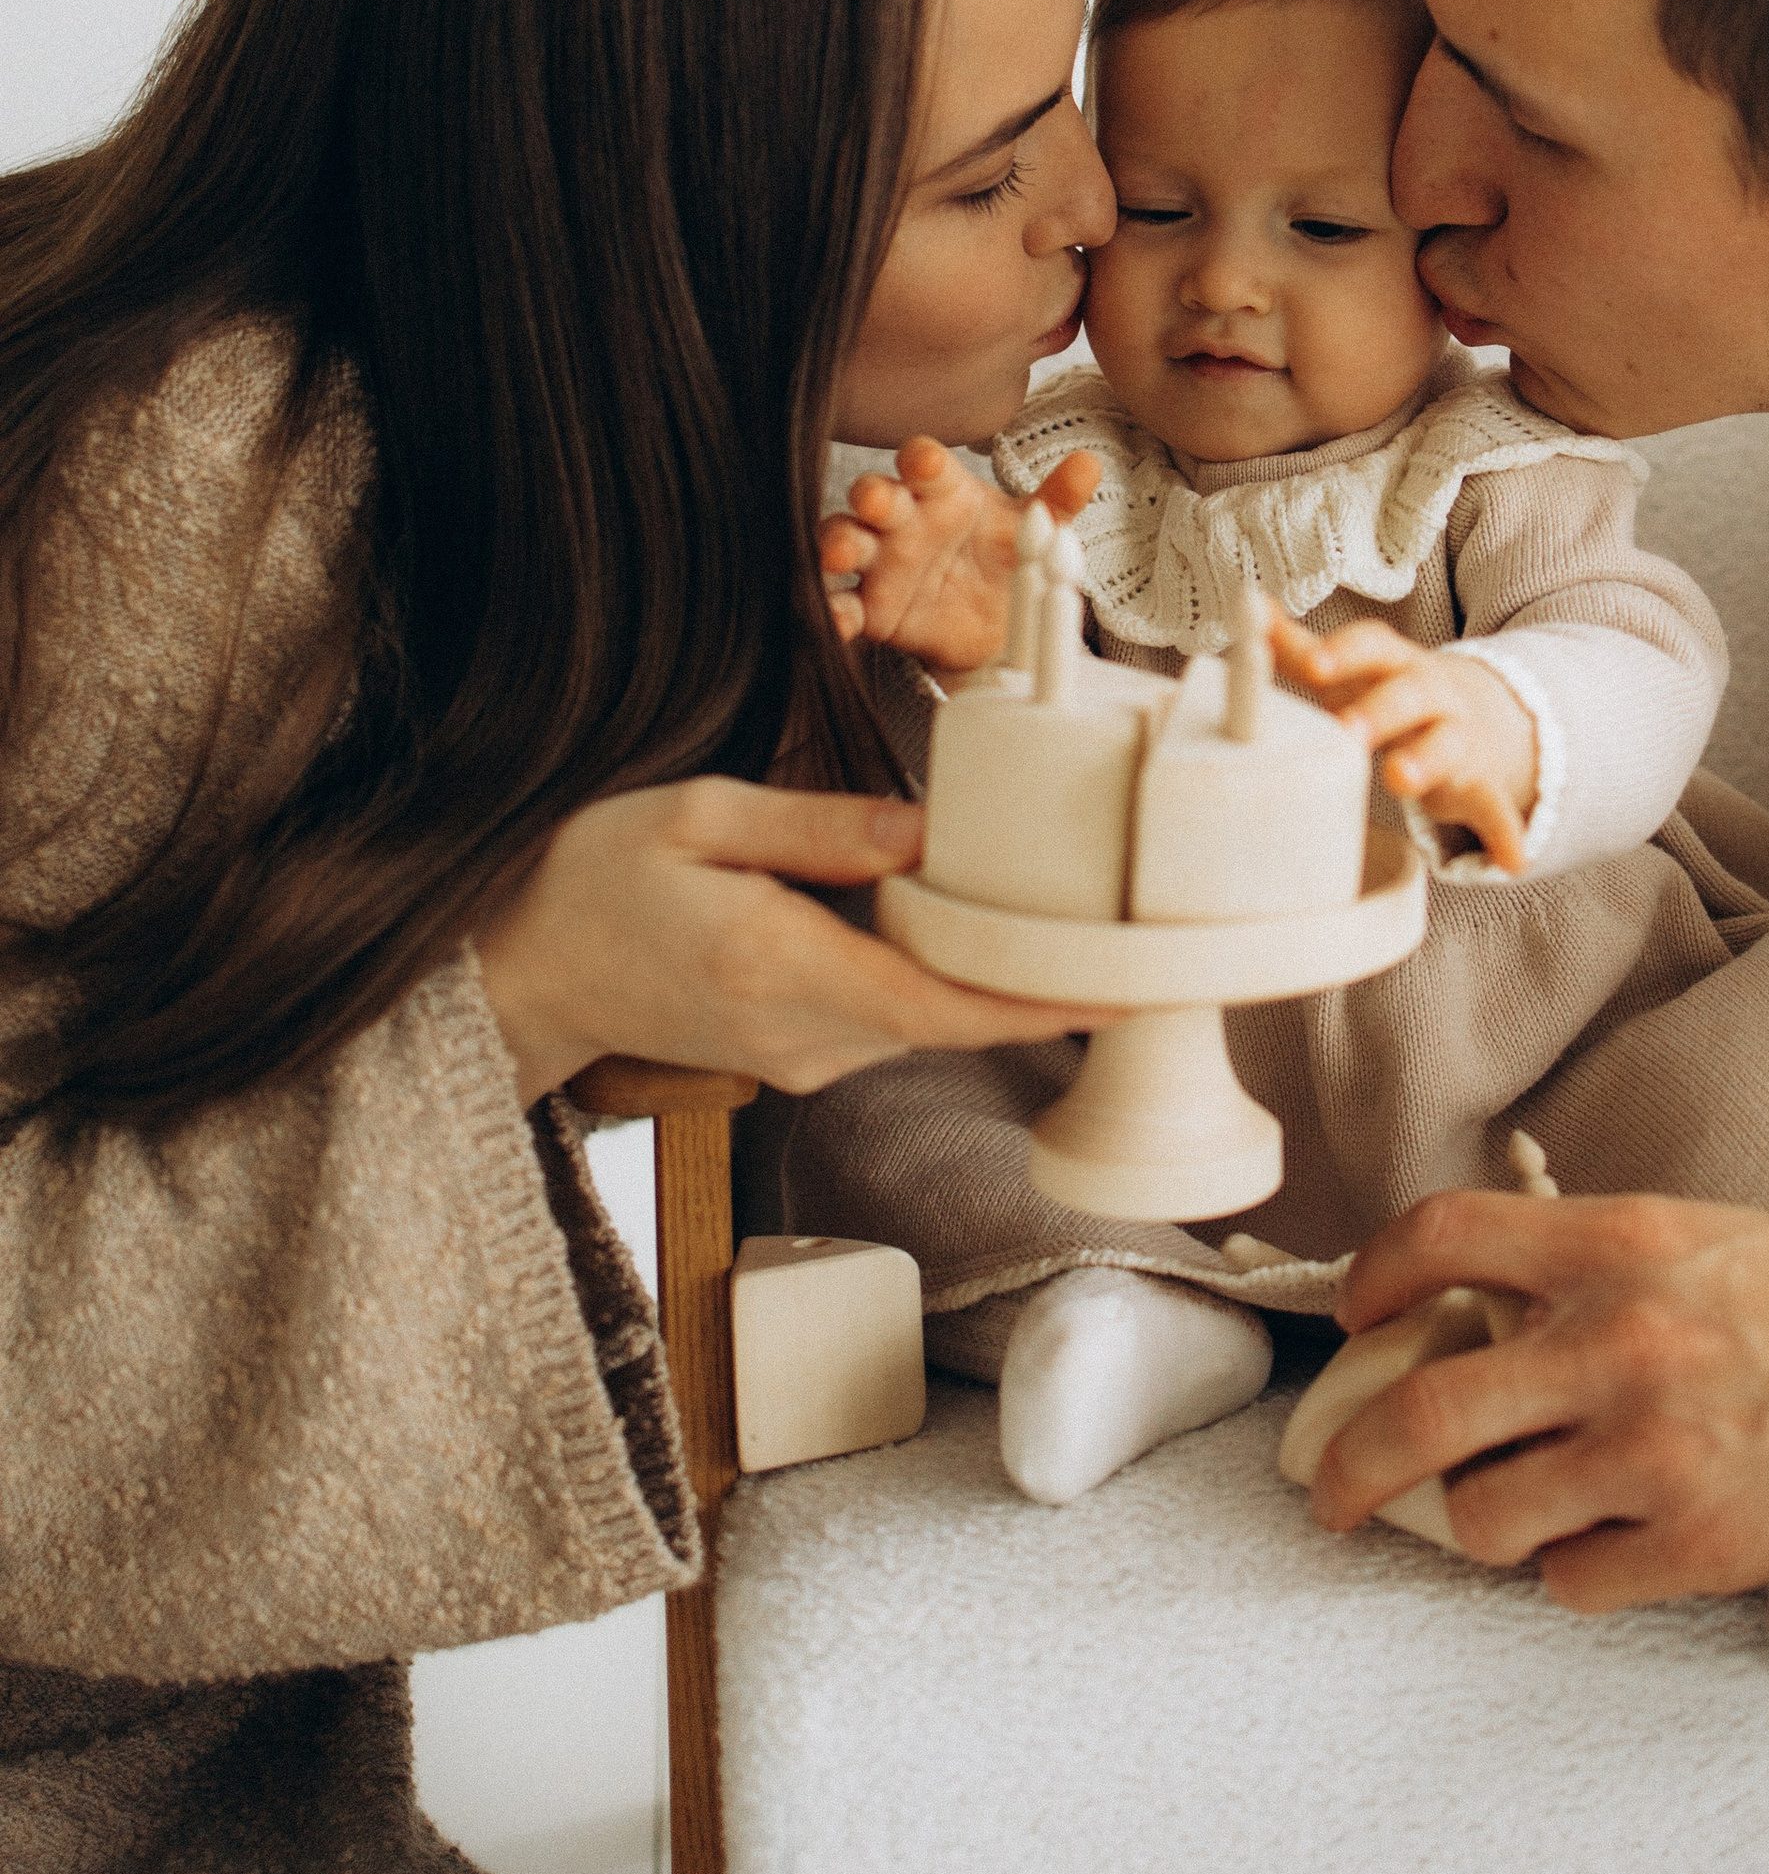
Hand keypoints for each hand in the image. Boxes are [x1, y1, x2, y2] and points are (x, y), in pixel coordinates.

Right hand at [475, 776, 1106, 1104]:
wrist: (519, 971)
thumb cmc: (591, 880)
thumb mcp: (694, 815)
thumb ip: (817, 828)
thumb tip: (926, 835)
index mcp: (777, 967)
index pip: (940, 1008)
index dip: (1045, 1004)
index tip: (1131, 989)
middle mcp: (800, 1034)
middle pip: (957, 1020)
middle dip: (1050, 982)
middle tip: (1144, 928)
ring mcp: (800, 1059)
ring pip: (931, 1021)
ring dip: (998, 979)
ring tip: (1079, 916)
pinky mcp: (798, 1058)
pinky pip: (895, 1020)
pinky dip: (943, 981)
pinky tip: (971, 929)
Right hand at [819, 442, 1100, 672]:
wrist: (998, 628)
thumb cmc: (1006, 559)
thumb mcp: (1036, 531)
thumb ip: (1057, 501)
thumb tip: (1090, 464)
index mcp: (944, 492)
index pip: (925, 464)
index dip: (922, 459)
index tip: (926, 461)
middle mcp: (906, 520)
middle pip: (878, 496)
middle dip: (872, 495)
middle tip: (874, 499)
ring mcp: (882, 563)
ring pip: (848, 540)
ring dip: (837, 542)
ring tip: (838, 553)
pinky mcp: (871, 607)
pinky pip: (845, 604)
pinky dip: (835, 610)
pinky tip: (837, 619)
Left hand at [1268, 615, 1537, 871]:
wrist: (1474, 714)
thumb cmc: (1389, 693)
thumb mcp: (1353, 670)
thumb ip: (1300, 647)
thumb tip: (1251, 608)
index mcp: (1394, 664)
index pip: (1373, 647)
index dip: (1344, 654)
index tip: (1313, 665)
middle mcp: (1431, 694)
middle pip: (1409, 694)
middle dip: (1379, 710)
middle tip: (1346, 731)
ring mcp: (1459, 738)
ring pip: (1447, 745)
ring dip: (1426, 762)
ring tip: (1400, 780)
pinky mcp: (1480, 783)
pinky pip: (1496, 806)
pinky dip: (1505, 833)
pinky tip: (1511, 860)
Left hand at [1304, 1189, 1768, 1609]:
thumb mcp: (1718, 1236)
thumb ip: (1605, 1266)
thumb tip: (1499, 1309)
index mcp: (1621, 1244)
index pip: (1441, 1237)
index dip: (1372, 1277)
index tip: (1356, 1316)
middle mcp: (1617, 1343)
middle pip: (1419, 1411)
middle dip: (1352, 1466)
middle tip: (1335, 1492)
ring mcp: (1653, 1450)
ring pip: (1484, 1518)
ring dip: (1482, 1525)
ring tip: (1514, 1515)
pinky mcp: (1699, 1544)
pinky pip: (1571, 1583)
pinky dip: (1573, 1573)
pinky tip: (1610, 1548)